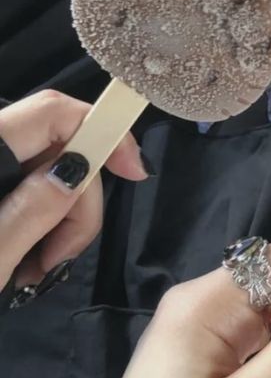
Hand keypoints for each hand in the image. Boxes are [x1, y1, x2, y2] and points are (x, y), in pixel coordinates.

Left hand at [0, 90, 148, 297]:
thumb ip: (34, 209)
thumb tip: (80, 168)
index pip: (56, 111)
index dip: (104, 131)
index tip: (134, 172)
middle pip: (62, 148)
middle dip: (79, 200)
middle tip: (63, 254)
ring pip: (52, 171)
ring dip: (62, 217)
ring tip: (42, 266)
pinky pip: (32, 187)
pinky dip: (42, 219)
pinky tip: (30, 255)